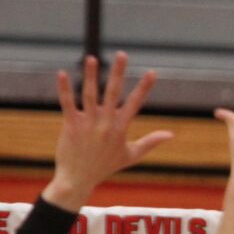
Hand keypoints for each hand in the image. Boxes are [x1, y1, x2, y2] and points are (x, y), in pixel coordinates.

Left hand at [43, 53, 170, 209]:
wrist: (78, 179)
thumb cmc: (105, 167)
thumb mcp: (132, 155)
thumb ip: (151, 142)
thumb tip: (171, 135)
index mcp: (121, 128)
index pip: (136, 103)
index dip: (144, 87)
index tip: (152, 72)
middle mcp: (106, 123)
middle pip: (113, 93)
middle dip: (118, 72)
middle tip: (122, 54)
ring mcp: (88, 123)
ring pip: (90, 94)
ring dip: (90, 75)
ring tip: (91, 58)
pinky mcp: (71, 125)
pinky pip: (68, 103)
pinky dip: (64, 88)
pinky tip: (62, 73)